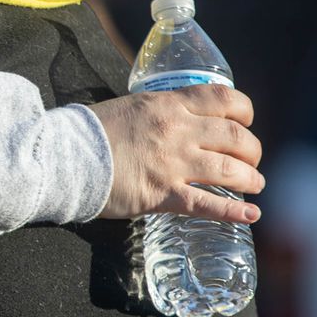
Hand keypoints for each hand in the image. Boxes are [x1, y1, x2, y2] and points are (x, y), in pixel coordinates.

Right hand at [91, 85, 262, 222]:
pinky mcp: (163, 195)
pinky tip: (250, 217)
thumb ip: (155, 113)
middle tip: (250, 160)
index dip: (244, 112)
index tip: (244, 122)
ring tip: (254, 185)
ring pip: (230, 170)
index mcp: (168, 105)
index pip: (224, 99)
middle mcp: (177, 131)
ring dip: (250, 179)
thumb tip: (169, 118)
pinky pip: (207, 205)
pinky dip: (233, 212)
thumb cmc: (88, 132)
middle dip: (252, 150)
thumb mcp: (128, 107)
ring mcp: (172, 164)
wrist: (63, 156)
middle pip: (236, 137)